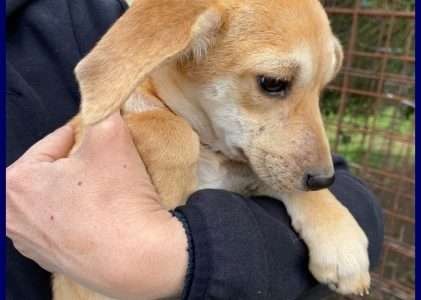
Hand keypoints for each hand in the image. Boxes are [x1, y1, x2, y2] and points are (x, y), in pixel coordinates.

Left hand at [6, 112, 187, 299]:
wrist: (138, 258)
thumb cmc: (116, 197)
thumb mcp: (111, 136)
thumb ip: (102, 110)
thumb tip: (105, 101)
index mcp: (14, 184)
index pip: (53, 142)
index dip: (82, 134)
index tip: (103, 135)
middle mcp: (11, 217)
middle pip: (52, 171)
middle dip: (78, 162)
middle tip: (107, 162)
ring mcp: (31, 244)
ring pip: (58, 198)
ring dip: (80, 189)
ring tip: (108, 189)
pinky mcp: (52, 262)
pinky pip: (66, 224)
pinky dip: (82, 215)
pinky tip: (104, 215)